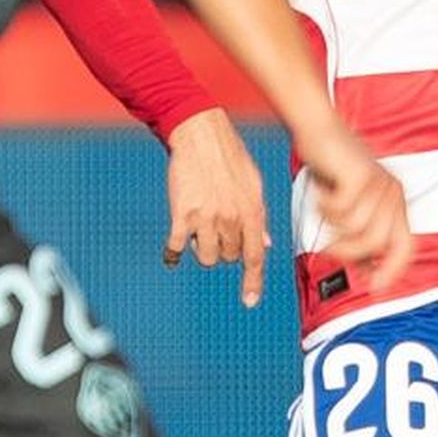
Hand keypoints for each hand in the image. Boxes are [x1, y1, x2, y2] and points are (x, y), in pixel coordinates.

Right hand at [163, 106, 270, 306]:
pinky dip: (173, 255)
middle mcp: (232, 219)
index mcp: (253, 212)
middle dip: (224, 247)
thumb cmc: (230, 157)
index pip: (256, 256)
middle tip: (217, 226)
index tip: (249, 302)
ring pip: (207, 256)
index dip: (253, 281)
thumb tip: (265, 244)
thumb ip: (258, 217)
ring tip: (199, 229)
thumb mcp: (254, 185)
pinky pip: (177, 248)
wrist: (201, 134)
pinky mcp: (182, 214)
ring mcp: (207, 218)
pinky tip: (171, 256)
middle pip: (228, 257)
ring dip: (203, 249)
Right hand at [303, 123, 413, 290]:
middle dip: (346, 251)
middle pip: (375, 244)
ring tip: (322, 208)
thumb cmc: (331, 169)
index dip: (392, 269)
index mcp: (395, 204)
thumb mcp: (348, 208)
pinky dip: (323, 207)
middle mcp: (393, 194)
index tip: (375, 288)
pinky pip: (341, 210)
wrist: (318, 129)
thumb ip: (360, 236)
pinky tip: (320, 192)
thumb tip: (367, 271)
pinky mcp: (361, 175)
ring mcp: (379, 183)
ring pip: (356, 229)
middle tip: (327, 245)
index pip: (405, 246)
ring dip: (331, 225)